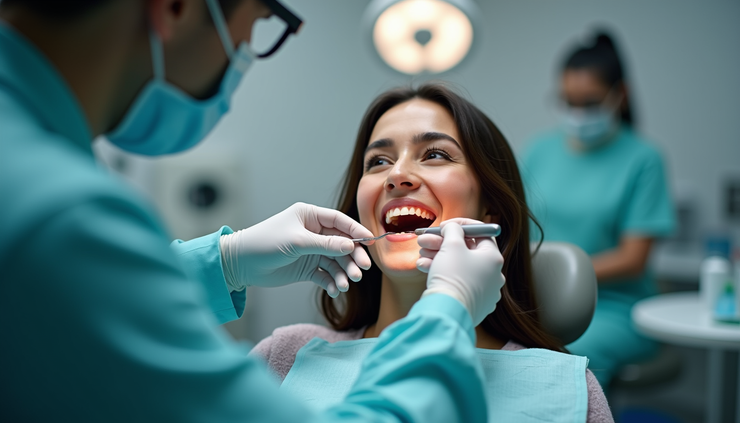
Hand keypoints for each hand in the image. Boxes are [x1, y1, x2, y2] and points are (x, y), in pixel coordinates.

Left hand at [220, 203, 372, 296]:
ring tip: (348, 284)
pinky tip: (336, 290)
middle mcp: (313, 232)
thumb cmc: (265, 243)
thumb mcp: (297, 242)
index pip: (339, 222)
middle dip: (353, 257)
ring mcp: (311, 251)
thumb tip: (352, 246)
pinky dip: (332, 282)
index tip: (370, 241)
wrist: (241, 264)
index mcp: (310, 216)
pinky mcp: (307, 268)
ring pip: (335, 261)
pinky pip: (326, 274)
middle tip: (362, 269)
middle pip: (342, 244)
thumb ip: (325, 245)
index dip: (356, 231)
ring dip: (344, 272)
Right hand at [416, 218, 504, 325]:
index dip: (461, 226)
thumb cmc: (452, 274)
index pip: (482, 233)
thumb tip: (453, 228)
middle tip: (425, 240)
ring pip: (460, 267)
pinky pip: (458, 283)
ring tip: (421, 254)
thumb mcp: (451, 244)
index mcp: (494, 258)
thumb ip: (453, 230)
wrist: (447, 311)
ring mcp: (484, 292)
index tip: (444, 226)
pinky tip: (424, 268)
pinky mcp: (473, 304)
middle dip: (443, 243)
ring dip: (438, 257)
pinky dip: (442, 274)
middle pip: (467, 251)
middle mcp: (494, 275)